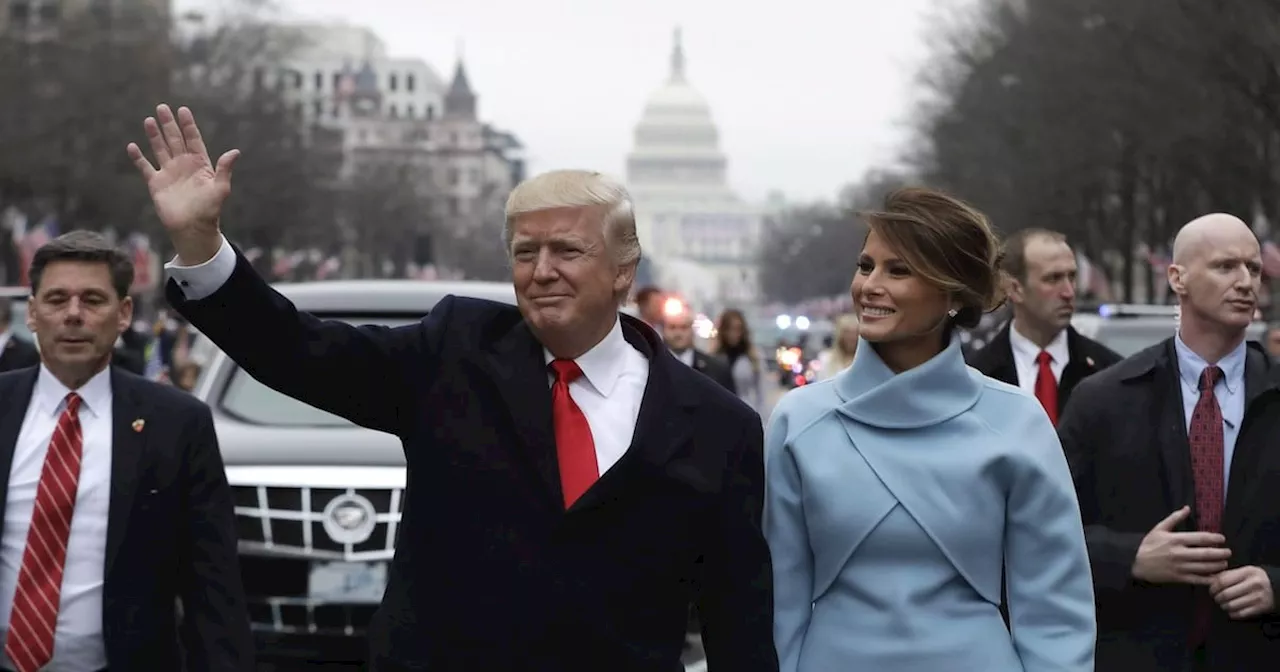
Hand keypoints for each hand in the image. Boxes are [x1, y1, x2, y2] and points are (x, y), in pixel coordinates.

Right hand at [126, 104, 239, 264]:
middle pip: (175, 140)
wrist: (192, 229)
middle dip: (169, 124)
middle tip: (162, 107)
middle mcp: (183, 165)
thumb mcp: (220, 189)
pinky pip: (145, 167)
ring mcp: (169, 173)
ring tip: (149, 120)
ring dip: (154, 135)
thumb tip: (235, 152)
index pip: (193, 140)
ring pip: (160, 149)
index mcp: (200, 164)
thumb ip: (224, 169)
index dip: (188, 125)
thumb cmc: (209, 211)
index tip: (183, 110)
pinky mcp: (156, 184)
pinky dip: (138, 157)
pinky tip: (132, 146)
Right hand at [1132, 506, 1230, 584]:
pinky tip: (1216, 577)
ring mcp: (1180, 567)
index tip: (1222, 539)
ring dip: (1217, 566)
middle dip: (1220, 553)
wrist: (1135, 562)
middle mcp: (1180, 553)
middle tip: (1228, 552)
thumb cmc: (1148, 544)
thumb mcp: (1159, 528)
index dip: (1214, 538)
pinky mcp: (1179, 578)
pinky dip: (1209, 579)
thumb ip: (1174, 518)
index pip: (1201, 538)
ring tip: (1224, 564)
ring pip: (1204, 567)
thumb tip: (1187, 508)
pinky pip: (1198, 579)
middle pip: (1206, 554)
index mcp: (1175, 540)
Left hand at [1210, 566, 1274, 619]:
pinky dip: (1232, 613)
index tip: (1211, 590)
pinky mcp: (1261, 608)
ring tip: (1224, 604)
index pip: (1222, 581)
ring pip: (1231, 605)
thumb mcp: (1243, 571)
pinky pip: (1240, 614)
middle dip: (1217, 598)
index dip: (1212, 588)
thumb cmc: (1255, 579)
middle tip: (1216, 598)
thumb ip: (1226, 574)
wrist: (1275, 587)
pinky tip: (1232, 610)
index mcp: (1247, 572)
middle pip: (1225, 594)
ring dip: (1224, 606)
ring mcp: (1258, 597)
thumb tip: (1207, 579)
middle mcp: (1254, 584)